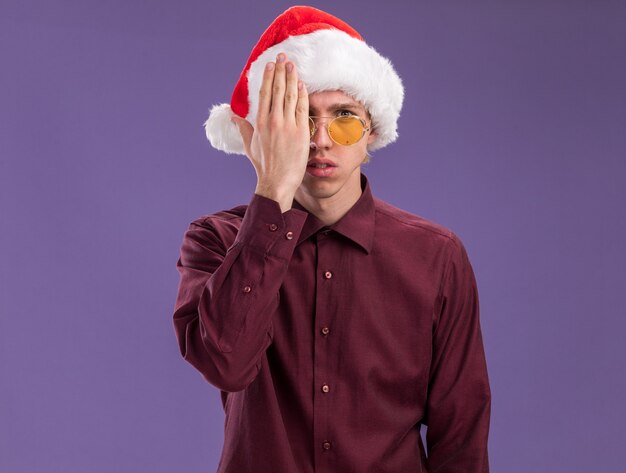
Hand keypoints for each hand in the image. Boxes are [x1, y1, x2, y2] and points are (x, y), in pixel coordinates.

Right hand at [232, 53, 309, 212]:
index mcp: (259, 123)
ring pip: (290, 96)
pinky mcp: (300, 132)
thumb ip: (242, 128)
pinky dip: (302, 95)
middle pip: (277, 90)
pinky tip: (302, 84)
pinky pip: (302, 109)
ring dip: (292, 78)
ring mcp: (287, 126)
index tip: (271, 65)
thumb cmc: (264, 166)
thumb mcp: (249, 145)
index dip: (268, 77)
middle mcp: (273, 121)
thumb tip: (232, 115)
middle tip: (284, 56)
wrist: (277, 181)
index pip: (265, 93)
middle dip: (281, 71)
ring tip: (293, 65)